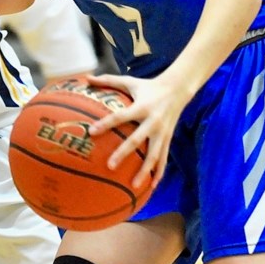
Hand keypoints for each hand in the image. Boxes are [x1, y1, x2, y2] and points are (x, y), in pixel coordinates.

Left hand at [86, 73, 186, 190]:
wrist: (178, 89)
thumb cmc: (148, 86)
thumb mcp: (129, 81)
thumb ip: (108, 80)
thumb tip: (86, 77)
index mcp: (141, 107)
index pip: (120, 116)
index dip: (106, 124)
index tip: (92, 132)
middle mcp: (152, 121)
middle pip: (136, 140)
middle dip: (123, 153)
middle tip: (110, 166)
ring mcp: (162, 132)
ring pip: (153, 155)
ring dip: (144, 171)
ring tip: (133, 185)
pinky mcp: (168, 139)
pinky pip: (163, 158)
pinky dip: (159, 172)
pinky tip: (152, 186)